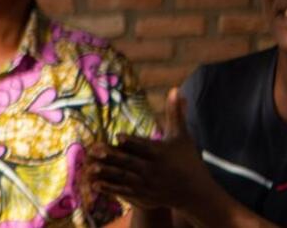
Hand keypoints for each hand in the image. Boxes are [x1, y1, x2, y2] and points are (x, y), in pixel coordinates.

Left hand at [88, 87, 211, 209]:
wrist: (196, 193)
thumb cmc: (188, 160)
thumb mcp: (181, 136)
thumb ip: (175, 113)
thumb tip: (176, 89)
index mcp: (161, 153)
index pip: (144, 146)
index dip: (132, 142)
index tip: (118, 136)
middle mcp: (153, 169)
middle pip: (131, 162)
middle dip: (113, 156)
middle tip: (94, 150)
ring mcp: (148, 184)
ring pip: (125, 177)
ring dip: (108, 173)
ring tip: (90, 168)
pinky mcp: (144, 196)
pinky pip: (124, 191)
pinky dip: (110, 188)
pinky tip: (95, 184)